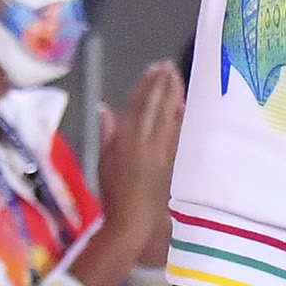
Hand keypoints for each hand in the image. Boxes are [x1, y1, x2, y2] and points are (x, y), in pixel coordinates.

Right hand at [95, 61, 185, 228]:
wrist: (135, 221)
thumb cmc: (113, 194)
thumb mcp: (102, 162)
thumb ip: (106, 134)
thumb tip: (105, 109)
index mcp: (128, 141)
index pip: (139, 106)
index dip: (146, 85)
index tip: (152, 68)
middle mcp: (148, 142)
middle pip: (157, 107)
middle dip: (163, 84)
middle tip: (168, 64)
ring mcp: (163, 150)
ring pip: (169, 116)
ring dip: (173, 94)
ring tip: (176, 76)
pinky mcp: (173, 160)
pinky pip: (177, 131)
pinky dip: (180, 115)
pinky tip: (183, 104)